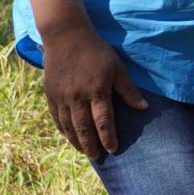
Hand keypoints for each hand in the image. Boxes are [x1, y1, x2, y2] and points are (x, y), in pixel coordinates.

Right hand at [38, 24, 146, 158]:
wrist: (65, 36)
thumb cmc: (97, 51)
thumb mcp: (117, 67)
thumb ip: (128, 90)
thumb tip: (143, 108)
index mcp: (96, 91)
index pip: (103, 121)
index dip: (109, 137)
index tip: (114, 149)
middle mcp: (77, 97)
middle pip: (84, 128)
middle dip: (91, 145)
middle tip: (97, 158)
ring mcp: (61, 96)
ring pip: (68, 125)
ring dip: (76, 141)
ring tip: (84, 151)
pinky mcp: (50, 94)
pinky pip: (56, 117)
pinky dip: (62, 129)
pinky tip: (68, 136)